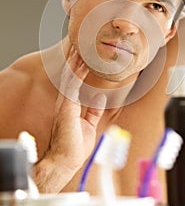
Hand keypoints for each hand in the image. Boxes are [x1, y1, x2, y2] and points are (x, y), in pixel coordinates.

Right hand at [41, 48, 105, 189]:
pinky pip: (71, 86)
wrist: (65, 160)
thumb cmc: (74, 145)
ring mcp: (64, 103)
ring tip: (80, 48)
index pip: (73, 81)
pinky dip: (77, 73)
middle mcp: (64, 100)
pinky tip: (82, 63)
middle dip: (74, 60)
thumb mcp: (89, 124)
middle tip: (79, 44)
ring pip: (69, 77)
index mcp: (69, 104)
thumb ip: (93, 111)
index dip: (77, 67)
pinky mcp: (66, 107)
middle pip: (69, 75)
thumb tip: (99, 98)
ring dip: (75, 62)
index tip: (83, 55)